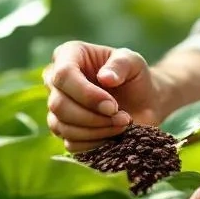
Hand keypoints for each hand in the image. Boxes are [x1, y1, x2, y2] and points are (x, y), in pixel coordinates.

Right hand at [43, 41, 165, 151]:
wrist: (143, 101)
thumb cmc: (135, 76)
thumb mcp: (133, 62)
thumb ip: (121, 65)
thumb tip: (105, 78)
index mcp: (69, 55)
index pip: (63, 75)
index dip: (86, 94)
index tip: (113, 106)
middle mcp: (56, 80)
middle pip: (58, 104)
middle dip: (93, 116)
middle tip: (123, 118)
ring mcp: (57, 107)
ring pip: (62, 126)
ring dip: (96, 131)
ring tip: (123, 125)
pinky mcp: (64, 130)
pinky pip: (71, 143)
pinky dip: (95, 143)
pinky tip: (114, 134)